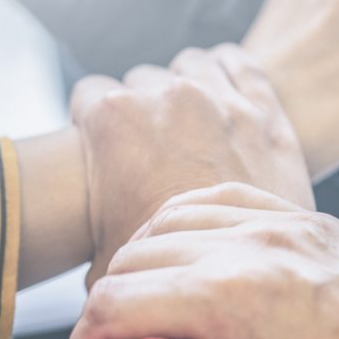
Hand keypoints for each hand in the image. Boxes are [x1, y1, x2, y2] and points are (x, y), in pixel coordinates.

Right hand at [67, 182, 338, 338]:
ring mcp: (287, 226)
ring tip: (143, 297)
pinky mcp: (312, 220)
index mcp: (232, 302)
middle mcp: (253, 249)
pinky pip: (228, 197)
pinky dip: (192, 218)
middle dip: (109, 304)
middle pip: (136, 258)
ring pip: (174, 218)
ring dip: (144, 258)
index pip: (114, 303)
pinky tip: (185, 245)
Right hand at [72, 46, 312, 286]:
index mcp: (114, 117)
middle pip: (141, 81)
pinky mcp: (262, 104)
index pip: (87, 95)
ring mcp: (218, 95)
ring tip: (191, 123)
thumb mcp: (104, 261)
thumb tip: (76, 269)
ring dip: (187, 86)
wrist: (248, 274)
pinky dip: (229, 75)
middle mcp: (166, 95)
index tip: (108, 148)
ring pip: (190, 65)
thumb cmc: (168, 272)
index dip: (95, 124)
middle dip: (144, 109)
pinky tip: (226, 100)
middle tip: (155, 149)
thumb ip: (83, 228)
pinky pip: (238, 64)